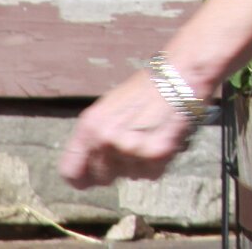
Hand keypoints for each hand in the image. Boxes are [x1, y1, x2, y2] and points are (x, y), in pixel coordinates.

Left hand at [60, 67, 198, 186]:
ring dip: (141, 164)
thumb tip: (93, 165)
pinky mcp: (155, 153)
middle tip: (134, 147)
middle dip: (117, 168)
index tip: (92, 179)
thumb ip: (97, 135)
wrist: (181, 73)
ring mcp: (129, 148)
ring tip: (152, 136)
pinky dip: (160, 163)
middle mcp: (104, 140)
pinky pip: (153, 174)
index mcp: (88, 127)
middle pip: (103, 177)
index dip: (83, 178)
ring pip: (131, 176)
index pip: (71, 172)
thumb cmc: (147, 87)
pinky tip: (164, 140)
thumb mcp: (109, 107)